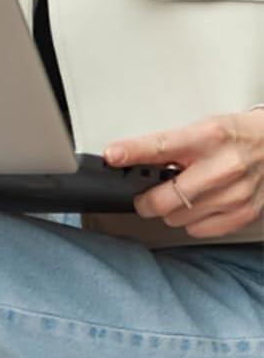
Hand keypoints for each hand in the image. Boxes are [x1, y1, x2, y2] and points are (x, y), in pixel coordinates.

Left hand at [106, 111, 263, 238]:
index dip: (133, 152)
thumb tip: (130, 159)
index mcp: (208, 137)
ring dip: (168, 211)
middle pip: (167, 197)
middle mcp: (223, 166)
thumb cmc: (233, 136)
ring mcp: (236, 194)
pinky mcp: (245, 213)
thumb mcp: (200, 129)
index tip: (112, 156)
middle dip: (145, 200)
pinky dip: (189, 222)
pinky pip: (200, 229)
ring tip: (176, 197)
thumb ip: (169, 146)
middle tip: (141, 197)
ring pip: (179, 217)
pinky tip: (195, 207)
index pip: (162, 146)